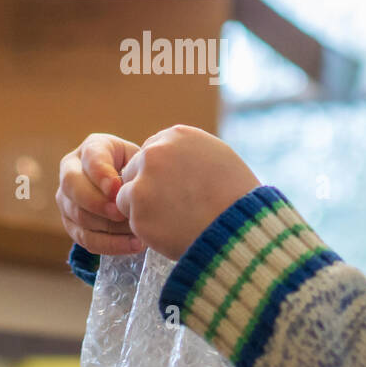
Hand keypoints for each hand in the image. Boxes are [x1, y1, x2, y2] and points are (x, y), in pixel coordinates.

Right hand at [57, 133, 145, 254]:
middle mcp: (71, 171)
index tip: (117, 188)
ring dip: (108, 226)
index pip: (90, 157)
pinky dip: (110, 244)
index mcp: (91, 148)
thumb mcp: (140, 160)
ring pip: (79, 215)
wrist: (132, 186)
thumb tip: (132, 189)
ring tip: (135, 231)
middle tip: (120, 213)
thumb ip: (136, 168)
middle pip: (72, 185)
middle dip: (96, 202)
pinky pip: (86, 238)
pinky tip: (133, 245)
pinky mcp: (71, 223)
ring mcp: (67, 198)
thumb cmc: (138, 169)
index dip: (101, 174)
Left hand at [116, 125, 260, 260]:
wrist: (239, 230)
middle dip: (147, 188)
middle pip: (135, 170)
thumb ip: (190, 152)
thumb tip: (175, 156)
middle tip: (170, 207)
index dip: (161, 173)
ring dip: (142, 207)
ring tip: (172, 219)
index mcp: (177, 136)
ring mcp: (144, 179)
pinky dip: (146, 227)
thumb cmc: (236, 197)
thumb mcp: (218, 157)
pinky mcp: (136, 208)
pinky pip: (131, 218)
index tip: (174, 188)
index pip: (152, 151)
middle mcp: (155, 152)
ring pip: (126, 194)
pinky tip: (170, 230)